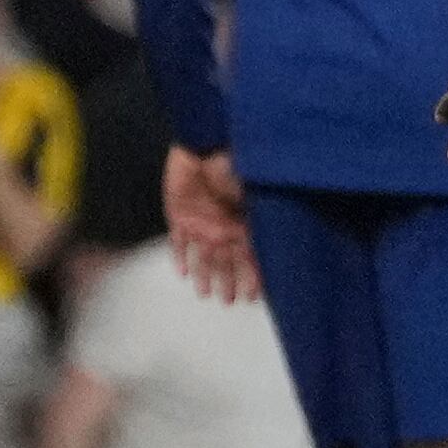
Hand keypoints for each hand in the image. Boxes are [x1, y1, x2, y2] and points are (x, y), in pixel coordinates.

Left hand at [162, 147, 256, 301]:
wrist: (202, 146)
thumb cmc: (232, 165)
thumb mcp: (253, 194)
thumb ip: (257, 220)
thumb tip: (269, 245)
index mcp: (241, 225)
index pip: (249, 258)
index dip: (252, 277)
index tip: (254, 295)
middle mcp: (221, 229)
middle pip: (225, 263)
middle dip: (228, 283)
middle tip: (230, 302)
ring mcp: (199, 224)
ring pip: (202, 258)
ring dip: (205, 277)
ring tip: (207, 295)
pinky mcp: (179, 216)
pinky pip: (178, 243)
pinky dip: (179, 258)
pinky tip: (182, 274)